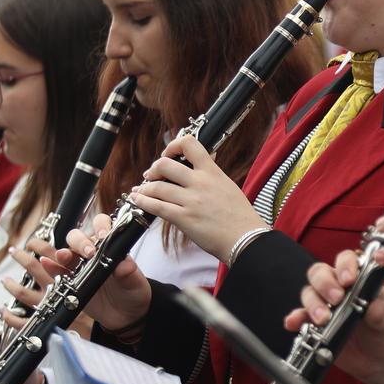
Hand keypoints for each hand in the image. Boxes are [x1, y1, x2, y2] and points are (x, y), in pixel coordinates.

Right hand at [39, 215, 151, 332]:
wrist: (125, 315)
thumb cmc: (132, 292)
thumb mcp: (135, 282)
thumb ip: (129, 272)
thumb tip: (123, 265)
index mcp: (109, 246)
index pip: (101, 226)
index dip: (100, 226)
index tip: (103, 235)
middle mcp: (92, 253)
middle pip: (78, 237)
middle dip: (80, 241)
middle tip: (88, 253)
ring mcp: (79, 266)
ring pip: (65, 252)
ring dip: (62, 253)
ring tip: (63, 256)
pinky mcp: (69, 281)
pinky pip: (57, 272)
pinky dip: (50, 267)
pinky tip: (46, 263)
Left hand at [131, 135, 264, 261]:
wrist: (246, 239)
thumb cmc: (240, 216)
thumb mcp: (228, 185)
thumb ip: (211, 173)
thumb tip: (203, 161)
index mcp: (212, 172)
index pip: (190, 144)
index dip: (173, 145)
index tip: (168, 154)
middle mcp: (200, 183)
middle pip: (165, 165)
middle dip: (153, 169)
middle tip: (151, 175)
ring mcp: (191, 201)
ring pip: (157, 186)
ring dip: (144, 188)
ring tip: (141, 190)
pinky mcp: (184, 218)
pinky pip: (156, 207)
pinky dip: (143, 201)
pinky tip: (138, 200)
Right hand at [284, 249, 383, 379]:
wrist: (382, 359)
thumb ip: (382, 312)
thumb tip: (372, 307)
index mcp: (359, 278)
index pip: (346, 260)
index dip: (344, 266)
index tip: (348, 280)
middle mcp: (338, 287)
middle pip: (320, 273)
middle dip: (325, 284)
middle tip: (336, 299)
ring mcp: (325, 305)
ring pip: (309, 293)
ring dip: (312, 304)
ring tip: (323, 320)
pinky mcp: (314, 324)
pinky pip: (300, 317)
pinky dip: (295, 319)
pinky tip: (294, 323)